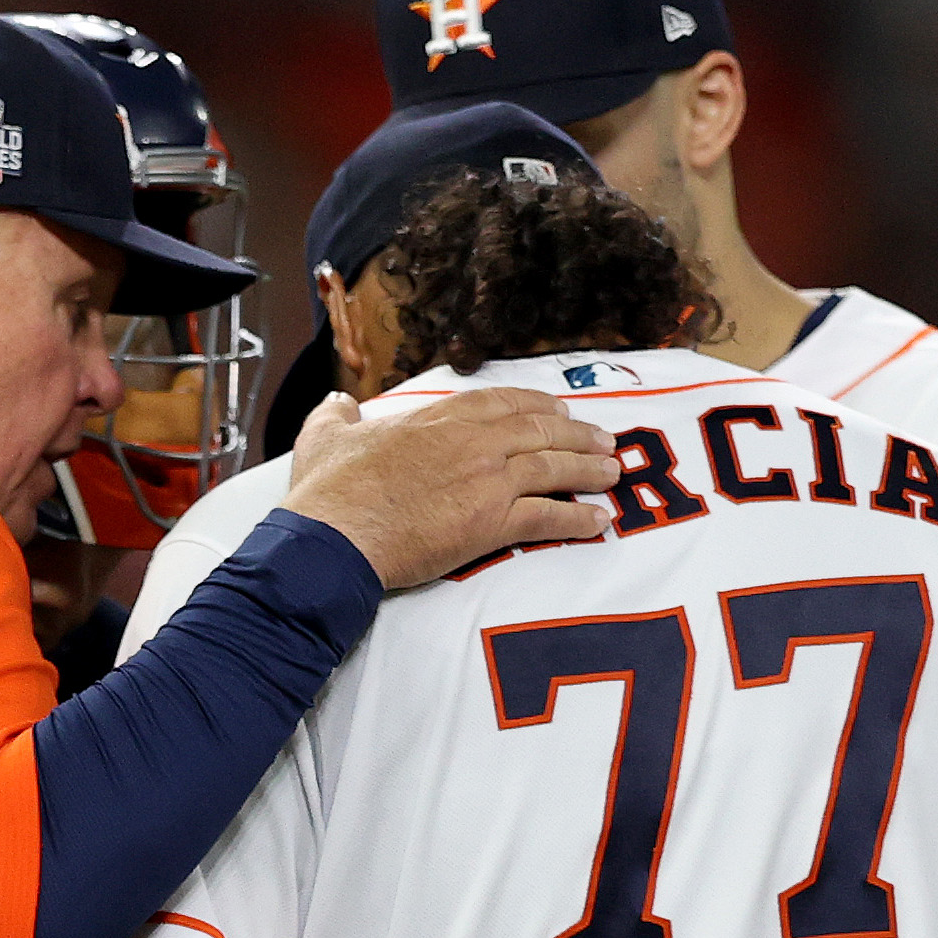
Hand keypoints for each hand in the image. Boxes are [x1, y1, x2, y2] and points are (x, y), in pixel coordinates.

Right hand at [277, 385, 620, 589]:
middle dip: (576, 432)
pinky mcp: (492, 522)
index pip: (500, 401)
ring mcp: (487, 480)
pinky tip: (598, 521)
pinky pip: (549, 517)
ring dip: (588, 469)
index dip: (534, 404)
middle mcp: (472, 442)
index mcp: (437, 419)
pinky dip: (578, 519)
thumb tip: (337, 403)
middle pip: (539, 429)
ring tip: (612, 472)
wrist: (335, 537)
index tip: (556, 408)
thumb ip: (337, 416)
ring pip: (553, 467)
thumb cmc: (328, 492)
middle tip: (602, 439)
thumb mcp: (324, 437)